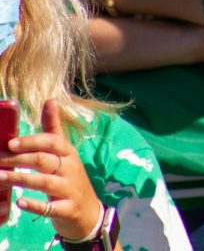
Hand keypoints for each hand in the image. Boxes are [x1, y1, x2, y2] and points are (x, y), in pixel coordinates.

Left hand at [0, 100, 102, 239]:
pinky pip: (50, 207)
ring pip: (45, 182)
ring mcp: (70, 189)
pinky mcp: (68, 209)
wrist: (87, 211)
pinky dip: (34, 205)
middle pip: (45, 160)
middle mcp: (71, 169)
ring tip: (0, 178)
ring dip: (21, 179)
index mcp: (68, 153)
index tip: (10, 143)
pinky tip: (19, 203)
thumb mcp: (65, 153)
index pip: (52, 142)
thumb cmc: (69, 177)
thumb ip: (54, 128)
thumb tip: (50, 100)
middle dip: (19, 159)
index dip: (32, 142)